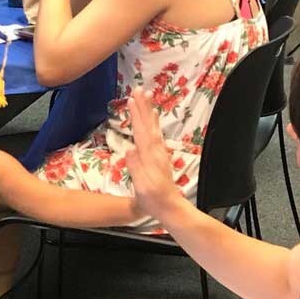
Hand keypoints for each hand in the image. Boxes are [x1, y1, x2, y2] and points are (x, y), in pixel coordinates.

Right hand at [126, 87, 184, 221]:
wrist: (171, 208)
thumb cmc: (154, 200)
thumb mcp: (142, 186)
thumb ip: (136, 167)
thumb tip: (129, 149)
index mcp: (150, 157)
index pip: (141, 132)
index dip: (136, 116)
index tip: (132, 100)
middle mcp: (156, 152)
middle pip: (149, 125)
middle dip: (144, 108)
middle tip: (140, 90)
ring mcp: (159, 154)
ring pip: (153, 128)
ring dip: (149, 112)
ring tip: (147, 98)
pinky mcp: (160, 158)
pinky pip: (156, 135)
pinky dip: (153, 125)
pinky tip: (153, 120)